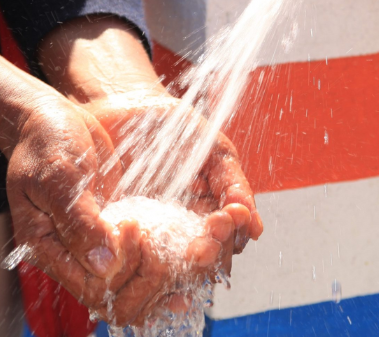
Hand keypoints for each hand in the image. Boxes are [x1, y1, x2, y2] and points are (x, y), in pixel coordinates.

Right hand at [4, 96, 173, 325]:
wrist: (51, 118)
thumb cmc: (45, 142)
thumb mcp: (58, 177)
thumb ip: (78, 221)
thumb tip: (103, 263)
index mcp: (48, 248)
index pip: (92, 288)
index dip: (121, 269)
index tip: (134, 228)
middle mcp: (75, 254)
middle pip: (119, 295)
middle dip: (150, 278)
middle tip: (167, 242)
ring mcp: (99, 243)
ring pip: (136, 281)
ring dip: (165, 272)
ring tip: (193, 248)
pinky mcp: (120, 228)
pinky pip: (145, 255)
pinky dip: (168, 254)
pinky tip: (193, 245)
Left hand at [83, 91, 263, 277]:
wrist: (124, 111)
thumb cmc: (173, 128)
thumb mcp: (213, 151)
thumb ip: (234, 186)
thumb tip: (255, 229)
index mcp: (211, 215)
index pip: (229, 241)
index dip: (231, 235)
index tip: (227, 219)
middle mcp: (184, 233)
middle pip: (205, 262)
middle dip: (209, 255)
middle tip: (203, 246)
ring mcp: (154, 237)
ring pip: (174, 268)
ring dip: (180, 265)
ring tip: (185, 253)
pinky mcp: (123, 236)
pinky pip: (134, 259)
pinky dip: (141, 261)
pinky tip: (144, 251)